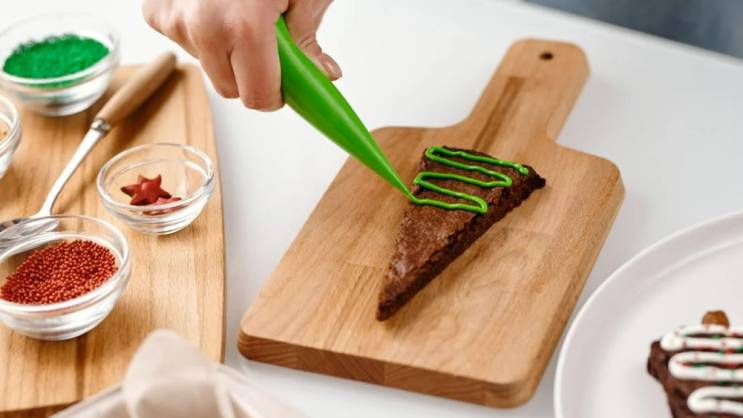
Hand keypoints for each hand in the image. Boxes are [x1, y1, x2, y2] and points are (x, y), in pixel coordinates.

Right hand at [142, 0, 340, 110]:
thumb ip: (309, 40)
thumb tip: (322, 75)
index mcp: (243, 25)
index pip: (258, 97)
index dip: (277, 95)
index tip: (287, 86)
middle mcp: (202, 26)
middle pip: (231, 88)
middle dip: (253, 73)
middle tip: (270, 39)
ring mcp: (173, 17)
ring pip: (207, 65)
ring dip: (227, 50)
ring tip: (241, 9)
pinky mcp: (155, 8)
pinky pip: (184, 41)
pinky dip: (202, 30)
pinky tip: (216, 3)